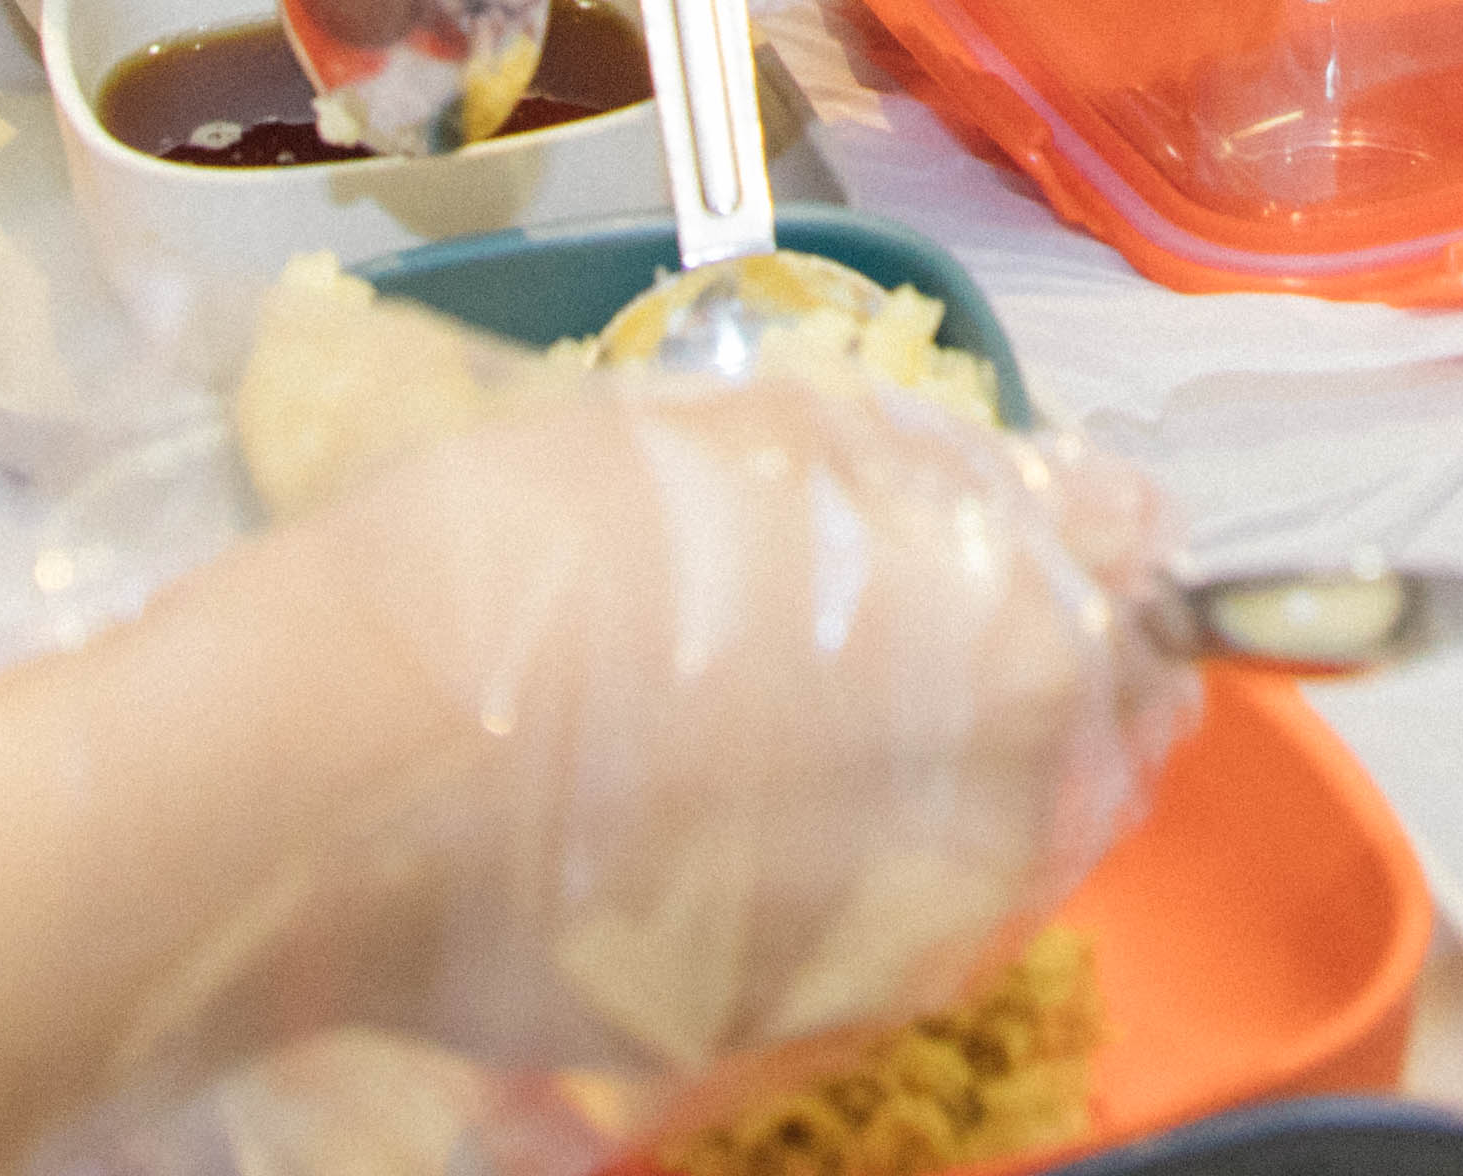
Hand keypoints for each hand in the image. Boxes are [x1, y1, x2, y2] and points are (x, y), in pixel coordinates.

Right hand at [95, 378, 1188, 1157]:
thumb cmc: (524, 569)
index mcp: (1010, 656)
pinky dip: (853, 846)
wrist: (323, 788)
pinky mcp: (778, 1020)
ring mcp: (888, 948)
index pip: (1139, 587)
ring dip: (954, 756)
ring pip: (996, 840)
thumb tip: (1057, 495)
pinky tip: (744, 786)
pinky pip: (876, 918)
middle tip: (931, 585)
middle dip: (1044, 650)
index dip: (1091, 533)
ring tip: (825, 682)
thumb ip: (926, 471)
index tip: (1041, 505)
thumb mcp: (738, 442)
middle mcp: (990, 830)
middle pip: (1092, 731)